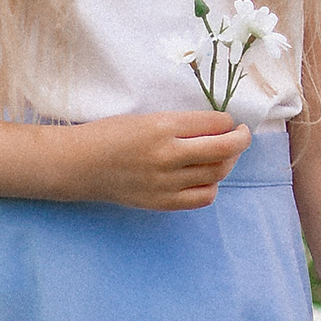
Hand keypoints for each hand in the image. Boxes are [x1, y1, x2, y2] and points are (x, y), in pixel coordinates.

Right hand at [55, 110, 249, 211]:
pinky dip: (212, 185)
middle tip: (241, 135)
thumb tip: (218, 127)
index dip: (229, 121)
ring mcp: (165, 182)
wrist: (79, 164)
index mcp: (163, 126)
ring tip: (225, 155)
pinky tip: (206, 176)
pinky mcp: (161, 202)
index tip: (229, 121)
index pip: (215, 123)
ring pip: (217, 174)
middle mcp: (168, 155)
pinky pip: (202, 197)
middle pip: (223, 150)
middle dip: (240, 140)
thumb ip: (181, 124)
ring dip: (228, 162)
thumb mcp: (147, 118)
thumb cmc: (110, 134)